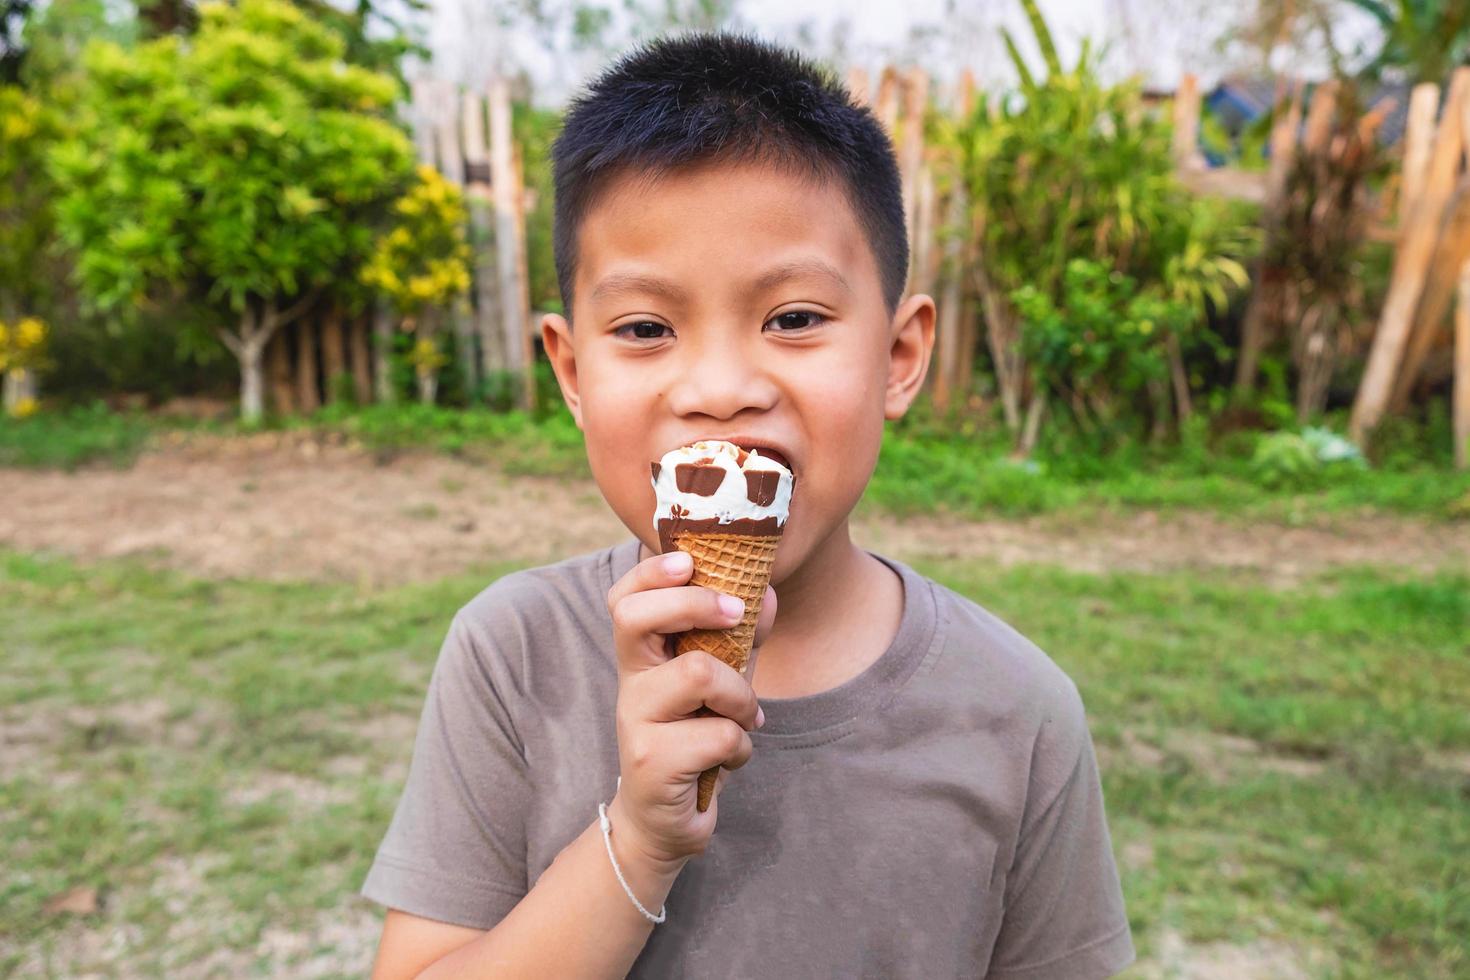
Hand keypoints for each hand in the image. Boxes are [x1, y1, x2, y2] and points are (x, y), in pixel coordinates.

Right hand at [605, 549, 776, 870]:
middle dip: (696, 605)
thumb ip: (739, 638)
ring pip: (699, 674)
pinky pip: (719, 734)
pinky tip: (730, 759)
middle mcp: (629, 682)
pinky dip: (741, 745)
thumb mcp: (721, 680)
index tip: (690, 564)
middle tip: (735, 614)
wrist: (663, 820)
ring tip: (743, 718)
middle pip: (636, 618)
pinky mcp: (652, 762)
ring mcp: (635, 722)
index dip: (651, 572)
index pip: (625, 598)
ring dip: (741, 696)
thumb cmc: (694, 738)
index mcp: (642, 656)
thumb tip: (767, 593)